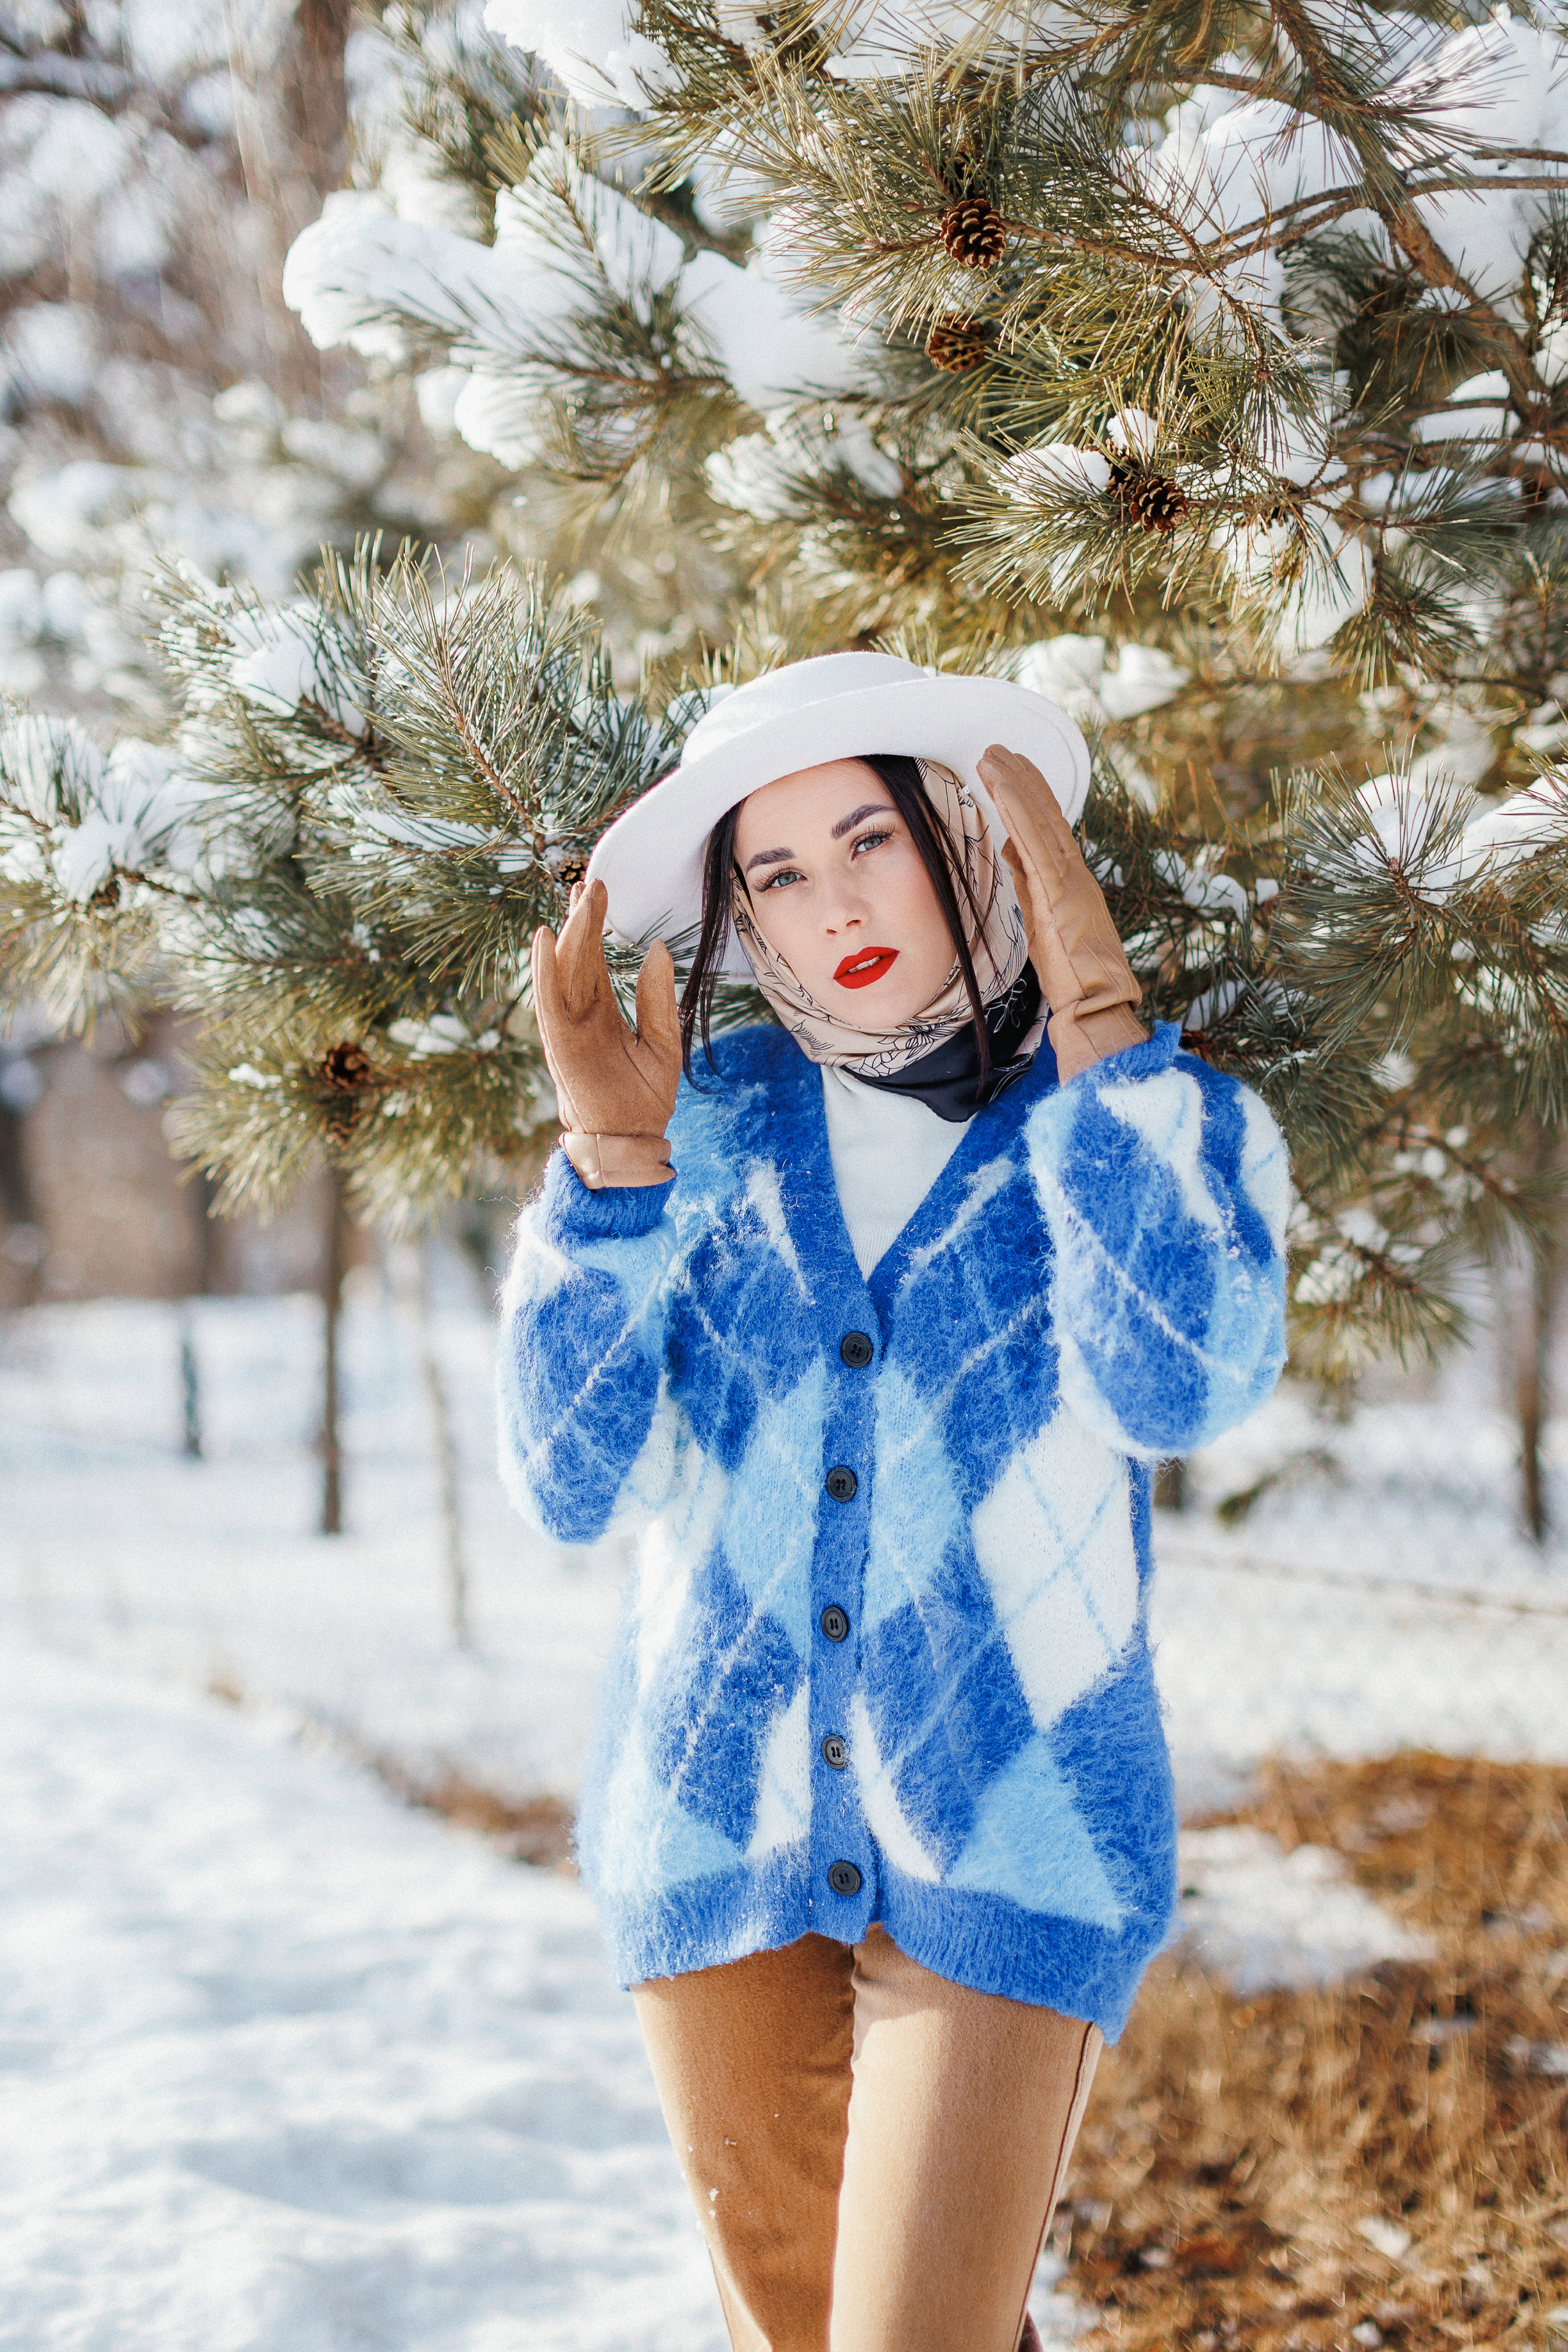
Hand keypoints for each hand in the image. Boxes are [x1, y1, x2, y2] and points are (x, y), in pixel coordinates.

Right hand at [530, 879, 680, 1187]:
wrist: (635, 1143)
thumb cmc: (646, 1098)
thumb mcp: (662, 1040)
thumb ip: (657, 997)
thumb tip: (656, 948)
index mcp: (603, 1014)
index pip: (594, 960)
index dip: (594, 925)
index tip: (597, 891)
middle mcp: (581, 1017)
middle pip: (576, 958)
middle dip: (581, 920)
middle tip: (588, 881)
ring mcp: (568, 1030)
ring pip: (563, 972)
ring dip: (567, 935)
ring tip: (576, 898)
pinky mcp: (560, 1045)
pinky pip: (548, 1002)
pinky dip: (543, 970)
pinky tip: (543, 939)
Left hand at [978, 744, 1144, 1082]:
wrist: (1099, 1003)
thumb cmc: (1073, 973)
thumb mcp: (1043, 920)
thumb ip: (1030, 884)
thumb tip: (1010, 851)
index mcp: (1071, 881)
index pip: (1048, 829)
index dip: (1030, 796)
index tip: (1012, 769)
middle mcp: (1074, 872)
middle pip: (1045, 815)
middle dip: (1020, 779)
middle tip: (997, 750)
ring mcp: (1071, 879)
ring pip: (1039, 820)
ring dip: (1014, 784)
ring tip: (992, 756)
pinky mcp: (1062, 891)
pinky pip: (1036, 841)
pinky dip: (1019, 809)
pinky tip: (1002, 785)